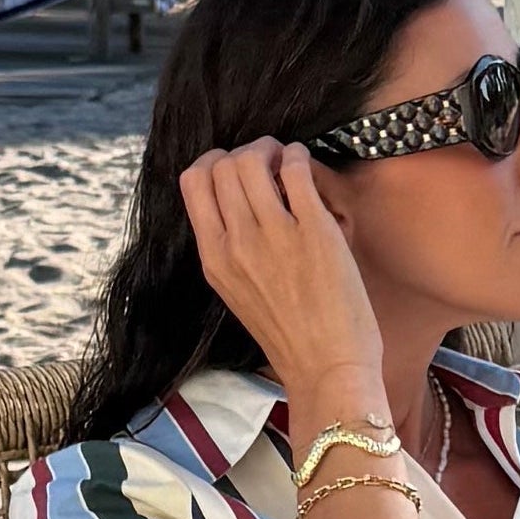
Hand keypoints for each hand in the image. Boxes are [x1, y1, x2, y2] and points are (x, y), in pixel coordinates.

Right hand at [181, 140, 387, 418]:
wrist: (327, 369)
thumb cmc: (291, 336)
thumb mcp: (239, 292)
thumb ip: (231, 249)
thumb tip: (237, 201)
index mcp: (214, 259)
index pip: (192, 182)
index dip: (214, 162)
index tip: (236, 168)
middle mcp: (237, 243)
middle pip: (222, 164)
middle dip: (246, 151)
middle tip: (268, 161)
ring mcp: (274, 235)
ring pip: (252, 159)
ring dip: (272, 149)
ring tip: (286, 162)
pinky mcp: (314, 231)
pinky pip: (296, 168)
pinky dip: (298, 156)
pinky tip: (305, 168)